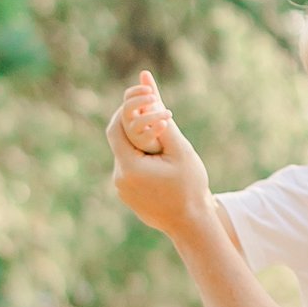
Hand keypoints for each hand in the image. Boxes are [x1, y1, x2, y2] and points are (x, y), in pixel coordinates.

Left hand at [108, 83, 214, 238]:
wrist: (191, 225)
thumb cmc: (190, 187)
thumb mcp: (180, 149)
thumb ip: (160, 115)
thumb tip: (145, 81)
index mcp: (129, 167)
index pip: (116, 127)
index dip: (129, 111)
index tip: (148, 107)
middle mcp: (119, 179)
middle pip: (118, 140)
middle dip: (134, 124)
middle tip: (155, 120)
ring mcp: (121, 190)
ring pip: (124, 154)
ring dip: (139, 142)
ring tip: (164, 146)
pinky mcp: (127, 196)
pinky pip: (129, 169)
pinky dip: (142, 159)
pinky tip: (161, 162)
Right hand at [120, 67, 170, 156]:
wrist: (162, 152)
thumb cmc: (155, 126)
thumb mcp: (153, 107)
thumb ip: (149, 92)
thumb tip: (144, 72)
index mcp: (131, 112)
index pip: (128, 97)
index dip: (137, 91)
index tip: (150, 89)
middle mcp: (129, 124)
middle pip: (127, 109)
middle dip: (140, 101)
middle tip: (154, 97)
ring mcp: (135, 137)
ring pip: (137, 124)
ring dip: (152, 115)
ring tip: (168, 113)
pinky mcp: (144, 147)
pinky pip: (146, 137)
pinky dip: (155, 129)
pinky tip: (165, 123)